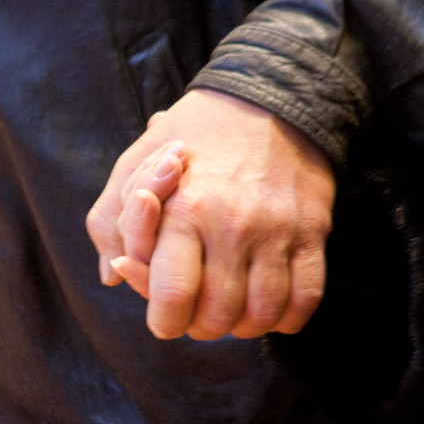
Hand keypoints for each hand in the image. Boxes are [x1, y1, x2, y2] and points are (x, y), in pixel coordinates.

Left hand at [86, 88, 334, 340]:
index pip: (172, 296)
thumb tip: (112, 276)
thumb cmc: (190, 137)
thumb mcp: (135, 165)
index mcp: (183, 209)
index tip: (164, 317)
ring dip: (242, 325)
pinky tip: (268, 305)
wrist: (267, 98)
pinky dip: (284, 317)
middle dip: (200, 326)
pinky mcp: (312, 231)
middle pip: (216, 316)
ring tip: (231, 309)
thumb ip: (112, 222)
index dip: (164, 321)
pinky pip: (304, 299)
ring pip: (260, 315)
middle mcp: (231, 224)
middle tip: (197, 309)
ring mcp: (276, 230)